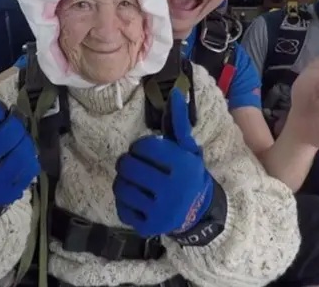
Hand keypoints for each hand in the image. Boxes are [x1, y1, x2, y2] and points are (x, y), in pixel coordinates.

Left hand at [114, 89, 214, 236]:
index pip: (144, 147)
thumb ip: (179, 122)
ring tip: (133, 180)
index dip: (141, 146)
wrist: (197, 211)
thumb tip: (176, 91)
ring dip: (123, 180)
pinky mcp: (148, 226)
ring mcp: (159, 211)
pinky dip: (124, 201)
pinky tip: (135, 197)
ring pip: (121, 187)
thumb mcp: (188, 149)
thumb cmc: (189, 174)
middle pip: (128, 166)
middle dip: (128, 162)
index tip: (147, 151)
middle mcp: (171, 190)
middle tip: (135, 165)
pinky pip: (121, 207)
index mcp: (182, 167)